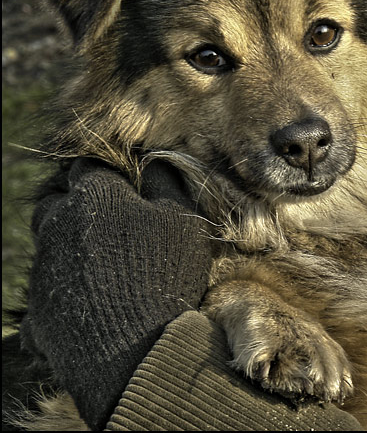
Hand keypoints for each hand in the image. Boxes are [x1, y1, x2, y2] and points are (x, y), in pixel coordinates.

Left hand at [22, 157, 213, 429]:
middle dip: (76, 201)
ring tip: (98, 257)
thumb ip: (165, 181)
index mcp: (94, 197)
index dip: (107, 169)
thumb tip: (153, 160)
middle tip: (108, 216)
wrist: (138, 351)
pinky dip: (62, 288)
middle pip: (55, 201)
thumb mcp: (184, 218)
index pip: (88, 165)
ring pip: (47, 242)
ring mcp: (44, 270)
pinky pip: (45, 289)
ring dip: (67, 242)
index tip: (124, 179)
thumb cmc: (167, 274)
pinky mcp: (38, 309)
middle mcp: (59, 226)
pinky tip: (88, 299)